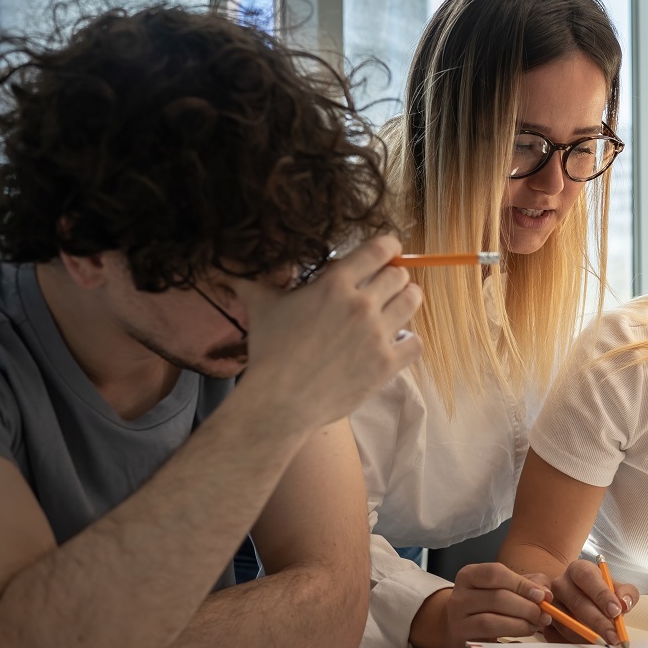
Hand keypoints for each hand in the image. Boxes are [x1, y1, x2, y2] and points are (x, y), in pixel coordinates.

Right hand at [238, 234, 422, 434]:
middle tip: (386, 286)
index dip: (388, 247)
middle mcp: (362, 305)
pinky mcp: (387, 364)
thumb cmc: (269, 352)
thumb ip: (257, 282)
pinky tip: (397, 341)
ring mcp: (377, 335)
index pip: (379, 250)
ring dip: (407, 301)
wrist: (280, 400)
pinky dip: (409, 340)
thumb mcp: (262, 307)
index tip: (388, 251)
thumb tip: (232, 270)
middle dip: (394, 278)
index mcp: (335, 284)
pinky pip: (415, 342)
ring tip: (396, 307)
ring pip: (412, 302)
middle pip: (399, 276)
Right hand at [444, 563, 555, 647]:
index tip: (541, 595)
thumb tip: (546, 594)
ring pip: (490, 622)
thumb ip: (529, 584)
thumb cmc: (490, 604)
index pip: (495, 573)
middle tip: (543, 615)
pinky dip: (509, 640)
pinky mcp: (461, 643)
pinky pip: (488, 643)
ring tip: (534, 625)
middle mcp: (458, 597)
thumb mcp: (507, 587)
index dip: (522, 584)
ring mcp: (457, 622)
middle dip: (527, 607)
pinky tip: (521, 637)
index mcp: (469, 576)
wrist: (461, 628)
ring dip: (520, 625)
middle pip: (496, 598)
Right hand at [544, 560, 640, 646]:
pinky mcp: (544, 622)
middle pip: (577, 602)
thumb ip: (627, 593)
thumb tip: (624, 604)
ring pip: (567, 621)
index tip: (616, 612)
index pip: (587, 577)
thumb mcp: (617, 588)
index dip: (602, 594)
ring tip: (605, 643)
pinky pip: (558, 635)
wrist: (579, 598)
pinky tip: (589, 647)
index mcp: (578, 569)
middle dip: (598, 621)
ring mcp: (549, 603)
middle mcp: (559, 584)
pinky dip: (574, 643)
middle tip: (613, 637)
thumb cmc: (601, 594)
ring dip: (587, 635)